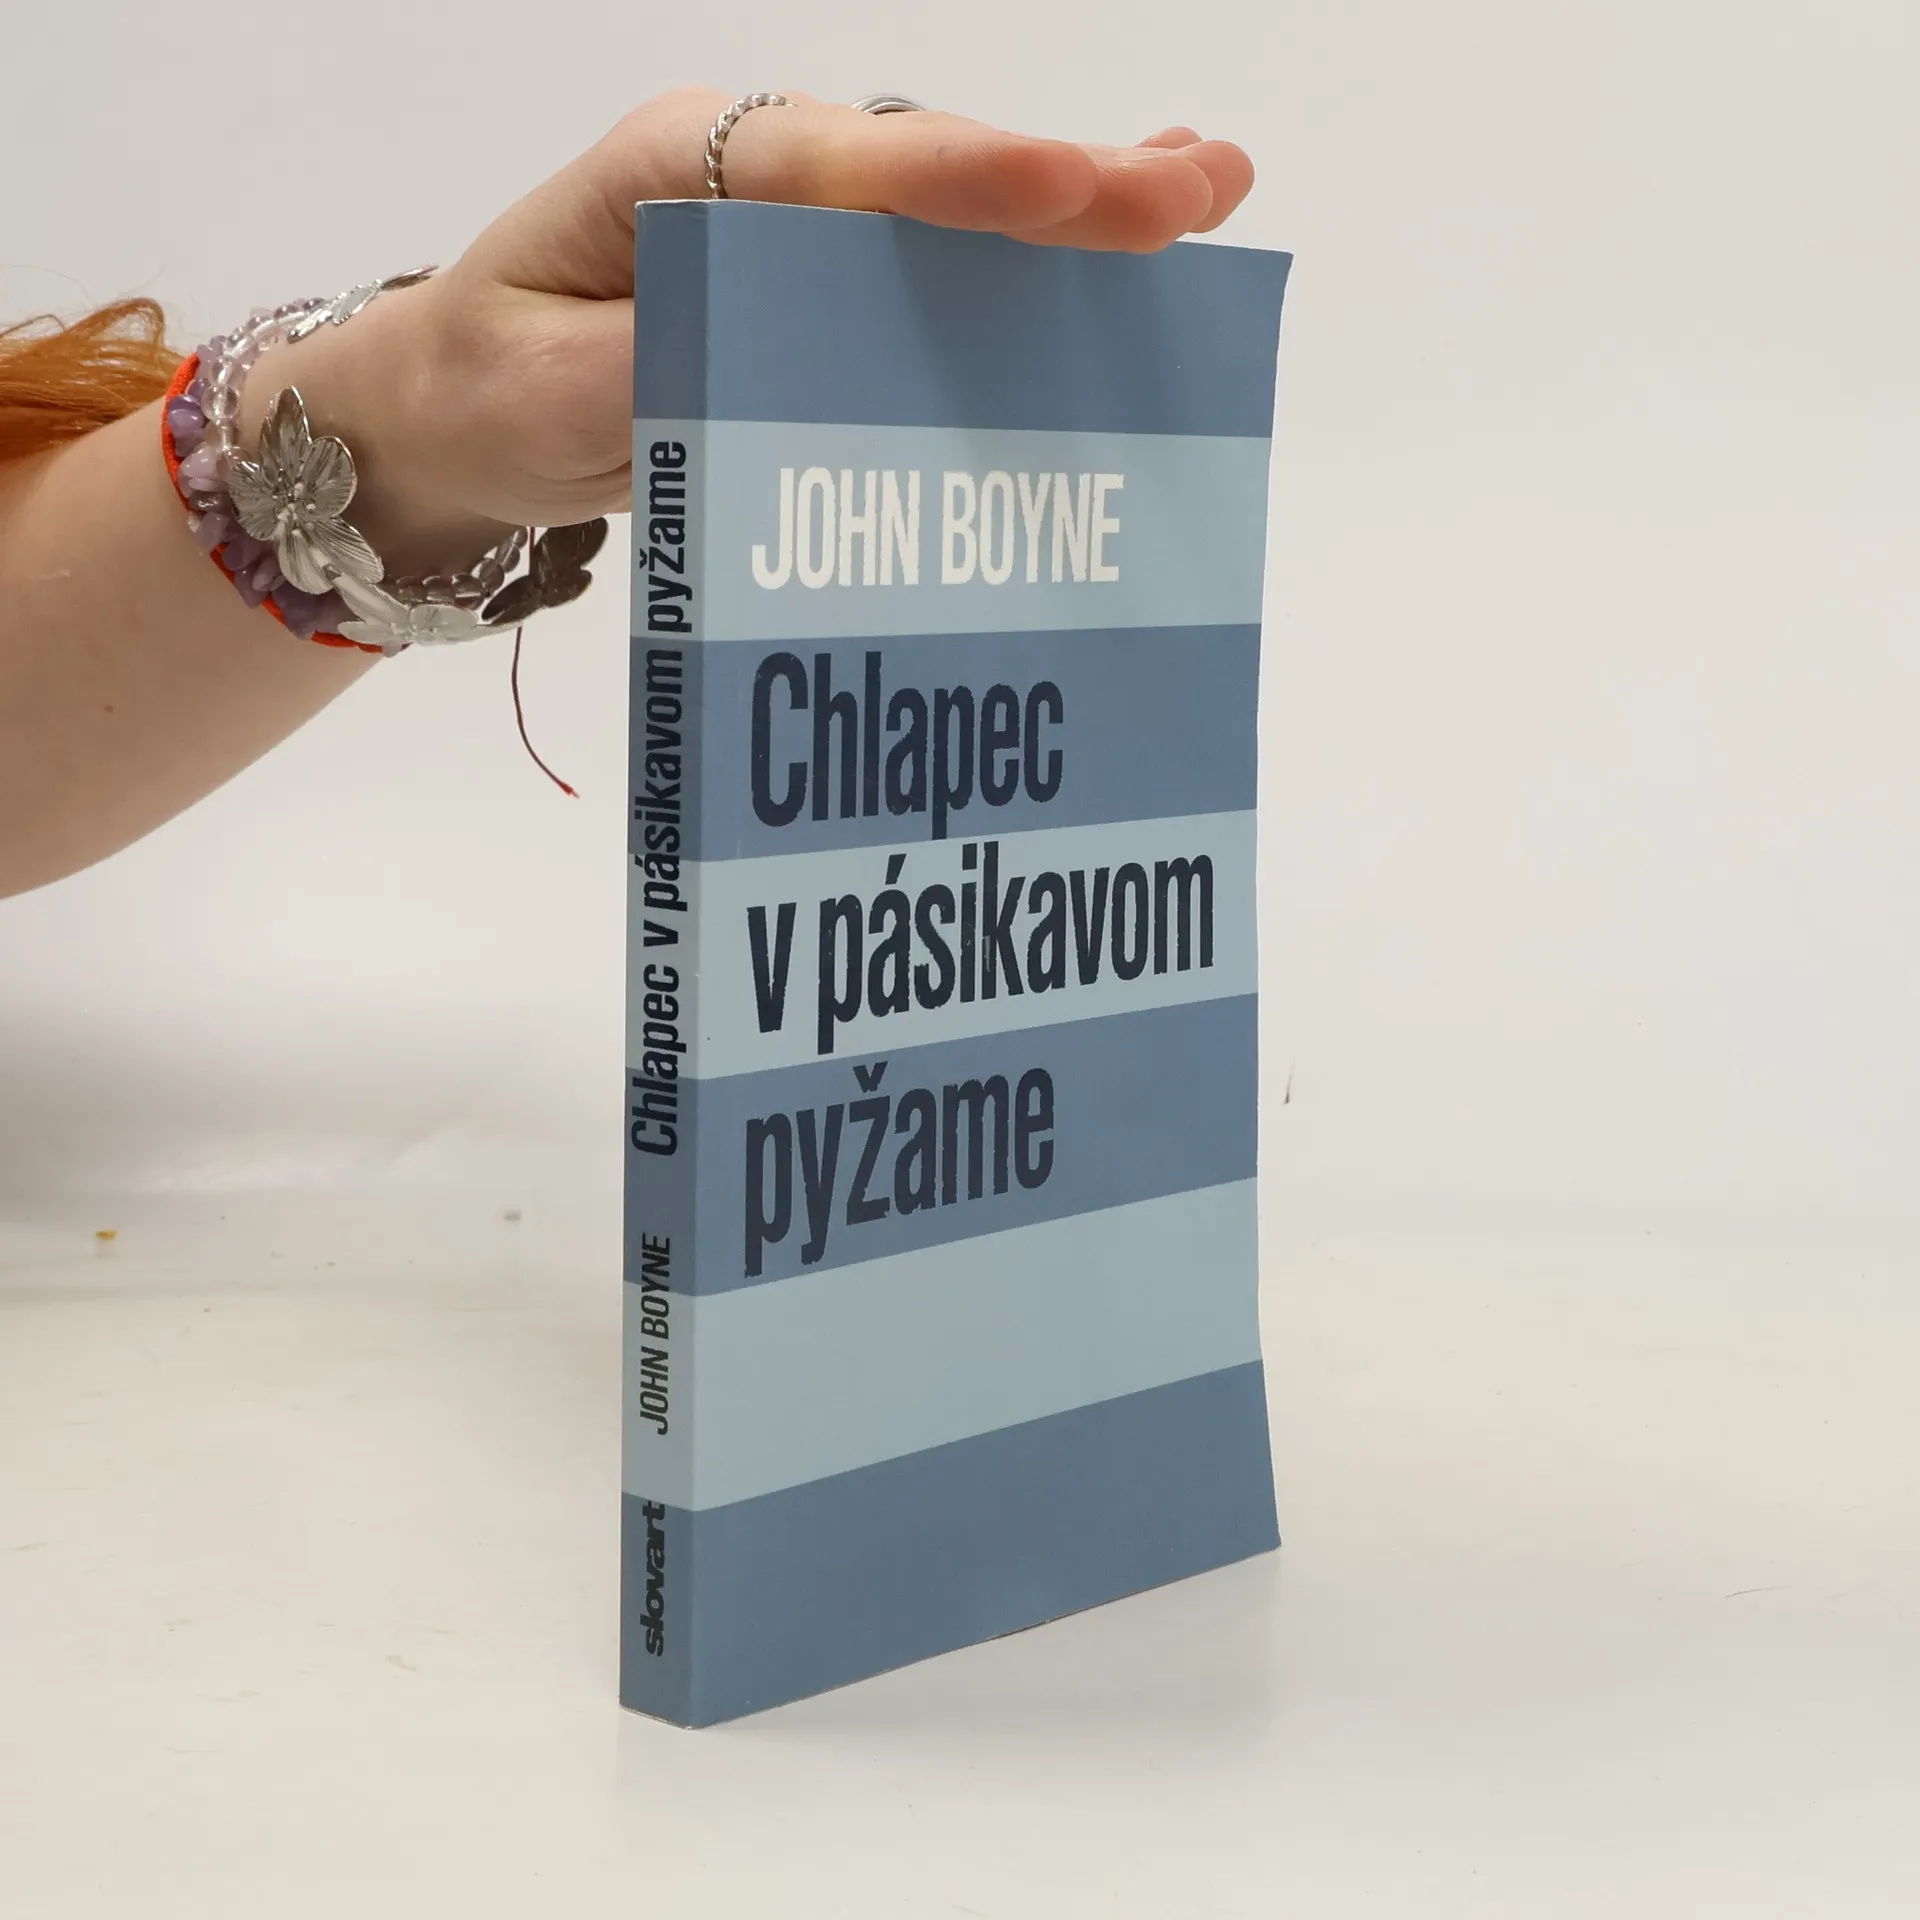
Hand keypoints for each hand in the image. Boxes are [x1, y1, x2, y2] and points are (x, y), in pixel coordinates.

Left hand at [250, 90, 1254, 569]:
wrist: (455, 407)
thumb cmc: (488, 384)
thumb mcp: (545, 390)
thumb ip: (654, 369)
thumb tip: (777, 364)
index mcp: (677, 170)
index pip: (832, 170)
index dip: (957, 182)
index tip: (1067, 185)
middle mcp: (754, 177)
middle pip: (923, 172)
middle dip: (1061, 185)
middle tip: (1193, 187)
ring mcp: (797, 228)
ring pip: (950, 212)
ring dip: (1080, 209)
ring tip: (1208, 191)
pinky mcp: (819, 286)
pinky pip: (937, 266)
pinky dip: (1035, 258)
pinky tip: (1129, 238)